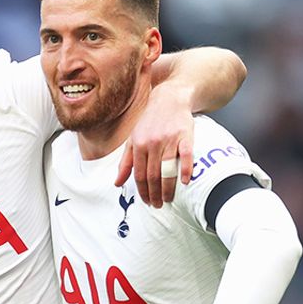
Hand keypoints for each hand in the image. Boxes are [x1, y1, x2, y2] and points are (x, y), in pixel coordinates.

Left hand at [115, 82, 194, 207]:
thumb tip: (117, 183)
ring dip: (167, 188)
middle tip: (158, 205)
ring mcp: (169, 139)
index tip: (146, 202)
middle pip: (152, 175)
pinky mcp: (185, 135)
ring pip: (167, 169)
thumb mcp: (133, 139)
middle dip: (154, 194)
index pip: (139, 174)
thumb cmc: (150, 121)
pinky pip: (186, 155)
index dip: (142, 191)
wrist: (169, 98)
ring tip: (168, 199)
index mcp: (138, 145)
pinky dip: (185, 170)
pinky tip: (185, 182)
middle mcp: (152, 143)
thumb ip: (125, 162)